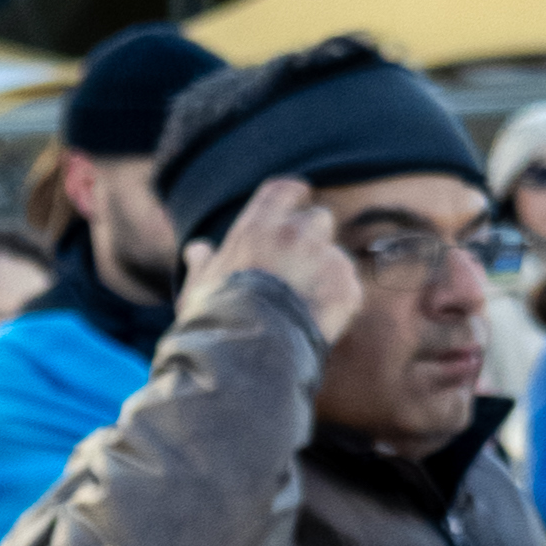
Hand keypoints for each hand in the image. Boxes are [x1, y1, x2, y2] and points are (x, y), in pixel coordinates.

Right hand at [179, 175, 361, 344]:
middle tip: (299, 268)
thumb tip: (197, 249)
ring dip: (326, 271)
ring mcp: (325, 258)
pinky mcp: (346, 287)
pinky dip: (338, 302)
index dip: (293, 198)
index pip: (285, 190)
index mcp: (258, 227)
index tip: (295, 207)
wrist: (250, 356)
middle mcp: (295, 233)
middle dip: (313, 238)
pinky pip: (348, 287)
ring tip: (306, 304)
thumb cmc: (216, 323)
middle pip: (318, 218)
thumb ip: (202, 265)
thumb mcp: (198, 291)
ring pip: (335, 255)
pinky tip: (318, 323)